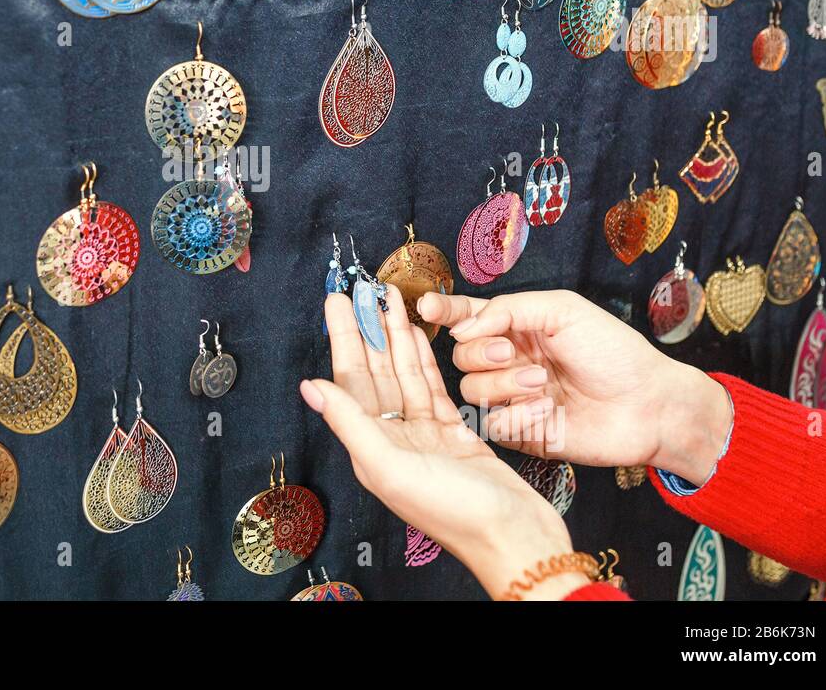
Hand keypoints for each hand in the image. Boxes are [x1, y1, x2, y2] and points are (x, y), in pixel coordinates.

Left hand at [300, 287, 589, 599]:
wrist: (515, 538)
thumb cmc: (454, 512)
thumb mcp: (390, 467)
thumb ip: (349, 422)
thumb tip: (309, 386)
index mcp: (371, 447)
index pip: (350, 381)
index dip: (344, 338)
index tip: (336, 301)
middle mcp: (393, 439)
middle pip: (374, 372)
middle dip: (367, 329)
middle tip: (359, 288)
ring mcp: (424, 435)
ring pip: (404, 375)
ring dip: (396, 337)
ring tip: (389, 299)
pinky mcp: (455, 434)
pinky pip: (432, 388)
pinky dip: (423, 361)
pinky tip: (417, 335)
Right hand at [418, 289, 731, 485]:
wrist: (648, 405)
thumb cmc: (614, 352)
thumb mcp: (562, 310)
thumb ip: (509, 310)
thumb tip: (462, 327)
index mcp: (517, 327)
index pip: (467, 316)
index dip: (443, 311)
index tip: (426, 307)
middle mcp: (509, 361)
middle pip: (461, 354)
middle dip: (482, 352)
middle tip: (512, 354)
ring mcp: (513, 397)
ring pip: (471, 389)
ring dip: (503, 385)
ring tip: (542, 384)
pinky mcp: (521, 432)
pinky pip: (492, 423)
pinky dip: (516, 416)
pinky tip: (546, 412)